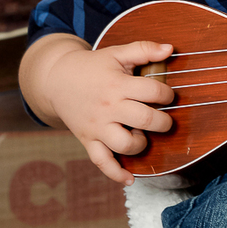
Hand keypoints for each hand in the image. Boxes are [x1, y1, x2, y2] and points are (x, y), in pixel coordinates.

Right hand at [37, 36, 175, 183]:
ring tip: (141, 135)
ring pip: (125, 145)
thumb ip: (143, 49)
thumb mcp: (116, 53)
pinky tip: (130, 178)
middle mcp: (108, 108)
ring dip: (141, 144)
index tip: (167, 96)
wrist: (56, 80)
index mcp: (117, 85)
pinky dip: (116, 174)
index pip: (153, 93)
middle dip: (163, 122)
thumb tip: (169, 49)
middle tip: (163, 119)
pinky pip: (101, 162)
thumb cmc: (92, 67)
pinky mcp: (88, 140)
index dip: (168, 95)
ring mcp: (97, 127)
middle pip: (144, 120)